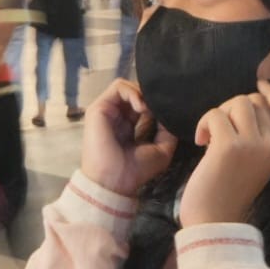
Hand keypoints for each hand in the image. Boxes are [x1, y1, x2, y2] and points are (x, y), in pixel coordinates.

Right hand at [81, 79, 178, 196]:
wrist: (114, 182)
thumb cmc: (135, 170)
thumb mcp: (161, 150)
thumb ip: (168, 131)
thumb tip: (170, 113)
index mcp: (128, 126)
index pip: (143, 103)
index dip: (156, 102)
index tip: (169, 108)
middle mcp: (117, 116)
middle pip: (135, 92)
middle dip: (150, 96)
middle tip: (160, 106)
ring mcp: (107, 110)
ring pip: (127, 86)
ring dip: (142, 93)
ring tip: (149, 108)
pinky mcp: (99, 107)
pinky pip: (118, 87)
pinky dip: (133, 92)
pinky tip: (142, 107)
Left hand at [180, 81, 269, 227]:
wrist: (214, 222)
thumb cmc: (228, 192)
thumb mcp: (254, 163)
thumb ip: (258, 137)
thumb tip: (247, 103)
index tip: (259, 84)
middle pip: (256, 100)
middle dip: (233, 106)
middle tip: (219, 128)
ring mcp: (252, 145)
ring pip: (238, 102)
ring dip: (218, 113)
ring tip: (209, 136)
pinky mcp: (229, 147)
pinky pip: (216, 115)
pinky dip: (204, 123)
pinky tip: (200, 141)